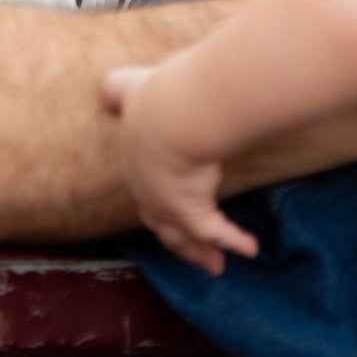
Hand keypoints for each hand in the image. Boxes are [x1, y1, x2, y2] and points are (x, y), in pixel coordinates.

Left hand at [103, 65, 258, 275]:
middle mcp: (149, 194)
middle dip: (179, 244)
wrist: (173, 117)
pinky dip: (233, 241)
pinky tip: (250, 248)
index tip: (170, 216)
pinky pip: (217, 233)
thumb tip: (106, 89)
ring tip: (216, 267)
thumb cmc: (155, 100)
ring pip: (186, 239)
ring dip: (201, 254)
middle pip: (164, 228)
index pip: (147, 196)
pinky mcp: (192, 213)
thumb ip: (118, 90)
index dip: (158, 208)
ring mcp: (169, 208)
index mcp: (137, 168)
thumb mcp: (129, 89)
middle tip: (195, 256)